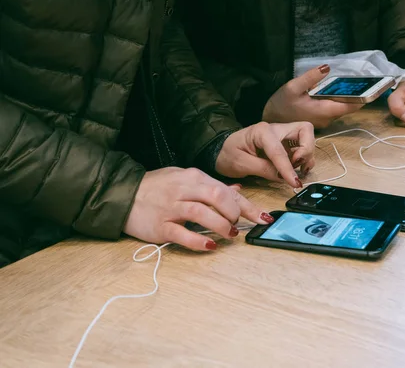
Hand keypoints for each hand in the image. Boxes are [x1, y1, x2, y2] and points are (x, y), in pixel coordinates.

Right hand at [124, 167, 273, 250]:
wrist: (123, 194)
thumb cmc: (157, 187)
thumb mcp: (184, 178)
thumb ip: (210, 186)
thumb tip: (236, 191)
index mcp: (193, 177)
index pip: (226, 190)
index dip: (248, 206)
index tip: (263, 217)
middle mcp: (183, 189)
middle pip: (217, 197)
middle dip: (233, 213)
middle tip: (237, 225)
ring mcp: (171, 208)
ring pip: (202, 214)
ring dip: (220, 226)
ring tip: (228, 234)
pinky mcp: (160, 226)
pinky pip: (182, 234)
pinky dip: (198, 241)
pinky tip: (210, 245)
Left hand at [216, 121, 315, 187]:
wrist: (222, 150)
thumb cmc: (228, 154)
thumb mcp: (241, 164)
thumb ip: (263, 169)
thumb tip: (282, 177)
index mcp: (262, 131)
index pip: (280, 150)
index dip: (287, 168)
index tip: (294, 183)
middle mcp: (276, 129)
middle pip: (305, 130)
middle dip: (307, 149)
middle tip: (297, 166)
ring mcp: (283, 136)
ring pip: (307, 139)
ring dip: (307, 156)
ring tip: (296, 170)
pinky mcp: (285, 144)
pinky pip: (302, 148)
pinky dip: (304, 159)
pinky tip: (296, 169)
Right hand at [262, 64, 362, 128]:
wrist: (271, 119)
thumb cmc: (281, 103)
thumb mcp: (293, 87)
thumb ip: (310, 77)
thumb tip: (326, 67)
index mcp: (324, 110)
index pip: (351, 105)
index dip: (365, 98)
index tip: (377, 89)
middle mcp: (328, 118)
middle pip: (349, 106)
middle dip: (358, 95)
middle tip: (368, 80)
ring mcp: (325, 120)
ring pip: (342, 108)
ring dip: (348, 97)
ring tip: (356, 82)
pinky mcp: (321, 119)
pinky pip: (334, 109)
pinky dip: (339, 100)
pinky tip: (339, 90)